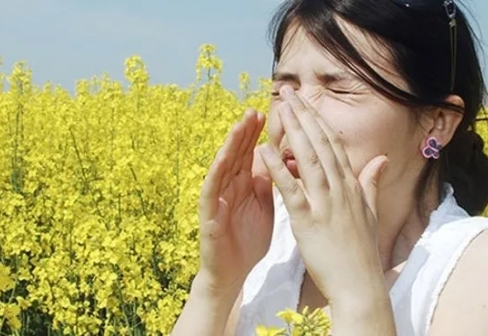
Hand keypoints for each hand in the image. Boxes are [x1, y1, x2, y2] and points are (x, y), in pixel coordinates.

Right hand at [197, 109, 274, 293]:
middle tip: (255, 109)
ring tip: (239, 126)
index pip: (252, 153)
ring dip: (231, 145)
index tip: (273, 113)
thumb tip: (279, 159)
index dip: (260, 134)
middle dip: (246, 132)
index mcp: (245, 184)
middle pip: (237, 154)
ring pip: (223, 166)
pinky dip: (216, 173)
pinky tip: (222, 159)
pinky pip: (211, 191)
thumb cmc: (248, 240)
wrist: (233, 272)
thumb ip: (268, 183)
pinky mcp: (209, 214)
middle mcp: (229, 186)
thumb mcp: (264, 206)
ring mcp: (217, 198)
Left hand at [257, 86, 388, 300]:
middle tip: (288, 92)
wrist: (360, 284)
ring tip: (280, 108)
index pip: (333, 144)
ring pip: (308, 158)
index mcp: (351, 185)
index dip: (318, 121)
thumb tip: (381, 160)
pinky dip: (278, 168)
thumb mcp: (369, 212)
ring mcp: (325, 203)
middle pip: (320, 143)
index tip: (305, 102)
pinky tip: (264, 150)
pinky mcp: (308, 220)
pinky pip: (291, 189)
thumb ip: (371, 183)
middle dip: (304, 115)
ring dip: (293, 131)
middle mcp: (340, 188)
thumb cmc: (360, 251)